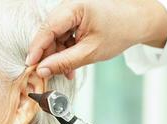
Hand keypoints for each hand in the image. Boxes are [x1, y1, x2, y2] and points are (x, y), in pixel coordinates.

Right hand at [26, 0, 166, 78]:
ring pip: (54, 38)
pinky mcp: (73, 20)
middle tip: (48, 73)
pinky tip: (70, 65)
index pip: (47, 28)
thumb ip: (64, 62)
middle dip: (49, 55)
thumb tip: (42, 70)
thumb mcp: (90, 52)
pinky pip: (62, 38)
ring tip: (66, 72)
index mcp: (74, 7)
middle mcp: (69, 7)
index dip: (36, 49)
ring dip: (57, 56)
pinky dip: (64, 52)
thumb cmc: (119, 31)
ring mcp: (70, 13)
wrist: (136, 23)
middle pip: (48, 34)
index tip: (30, 66)